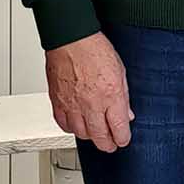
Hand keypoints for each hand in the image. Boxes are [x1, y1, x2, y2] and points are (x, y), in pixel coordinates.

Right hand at [46, 32, 133, 152]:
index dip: (123, 139)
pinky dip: (71, 128)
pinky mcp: (58, 102)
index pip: (119, 129)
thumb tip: (126, 114)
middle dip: (108, 144)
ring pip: (81, 134)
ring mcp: (72, 105)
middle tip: (111, 144)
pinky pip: (63, 124)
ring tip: (95, 133)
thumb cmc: (94, 49)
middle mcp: (91, 104)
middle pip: (100, 137)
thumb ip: (124, 96)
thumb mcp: (120, 70)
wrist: (71, 39)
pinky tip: (77, 125)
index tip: (123, 139)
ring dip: (90, 136)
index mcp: (111, 95)